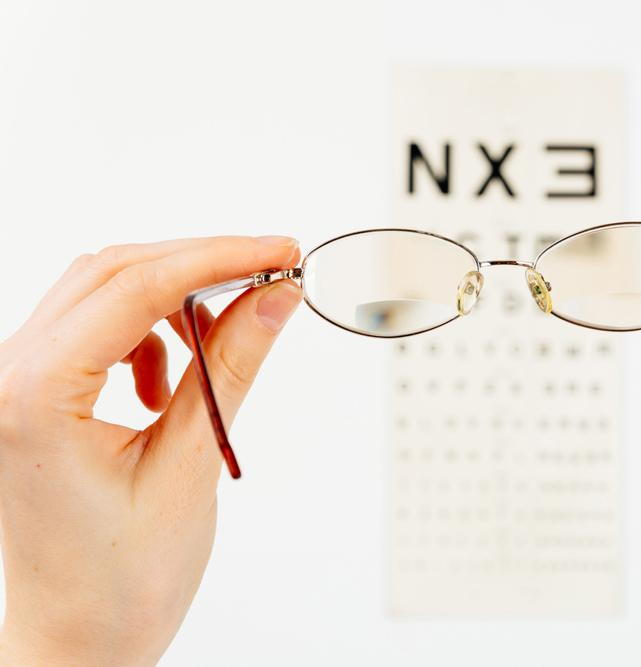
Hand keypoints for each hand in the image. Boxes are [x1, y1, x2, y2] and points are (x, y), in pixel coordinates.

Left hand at [0, 236, 301, 664]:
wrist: (80, 639)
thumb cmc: (123, 579)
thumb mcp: (191, 467)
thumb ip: (232, 369)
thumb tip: (275, 298)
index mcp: (32, 398)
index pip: (133, 288)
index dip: (219, 258)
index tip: (281, 252)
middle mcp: (6, 378)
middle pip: (111, 272)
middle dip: (200, 265)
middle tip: (274, 273)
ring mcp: (12, 383)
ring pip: (100, 291)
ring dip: (172, 302)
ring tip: (222, 348)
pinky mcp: (30, 392)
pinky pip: (93, 327)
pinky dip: (146, 335)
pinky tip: (168, 387)